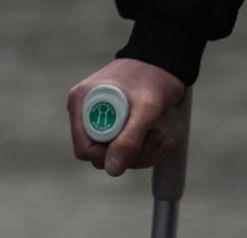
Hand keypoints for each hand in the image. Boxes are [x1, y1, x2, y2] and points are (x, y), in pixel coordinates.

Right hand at [67, 58, 184, 176]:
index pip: (85, 149)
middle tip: (154, 137)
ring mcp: (96, 117)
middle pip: (99, 155)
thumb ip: (128, 140)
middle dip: (130, 154)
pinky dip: (141, 147)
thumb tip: (111, 169)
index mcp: (82, 103)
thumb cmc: (155, 75)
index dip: (111, 155)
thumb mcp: (147, 108)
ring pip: (111, 154)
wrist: (164, 58)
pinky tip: (157, 135)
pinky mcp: (110, 122)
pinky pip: (120, 147)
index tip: (136, 143)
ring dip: (140, 152)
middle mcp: (84, 112)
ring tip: (160, 135)